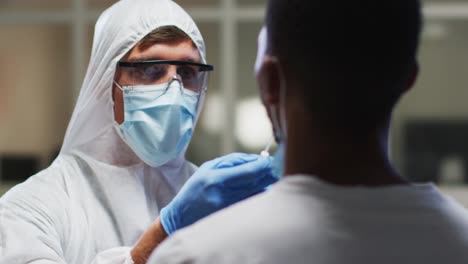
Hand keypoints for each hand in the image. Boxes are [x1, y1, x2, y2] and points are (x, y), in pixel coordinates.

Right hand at [160, 152, 275, 233]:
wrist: (181, 215)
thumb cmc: (196, 187)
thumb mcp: (209, 168)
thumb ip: (234, 161)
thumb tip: (258, 158)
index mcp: (215, 179)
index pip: (247, 172)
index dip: (263, 165)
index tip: (271, 161)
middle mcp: (223, 195)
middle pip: (255, 183)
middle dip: (268, 174)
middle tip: (274, 168)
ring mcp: (228, 209)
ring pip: (257, 194)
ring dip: (266, 185)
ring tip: (269, 177)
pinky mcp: (232, 217)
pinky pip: (252, 204)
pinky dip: (259, 196)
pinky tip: (260, 190)